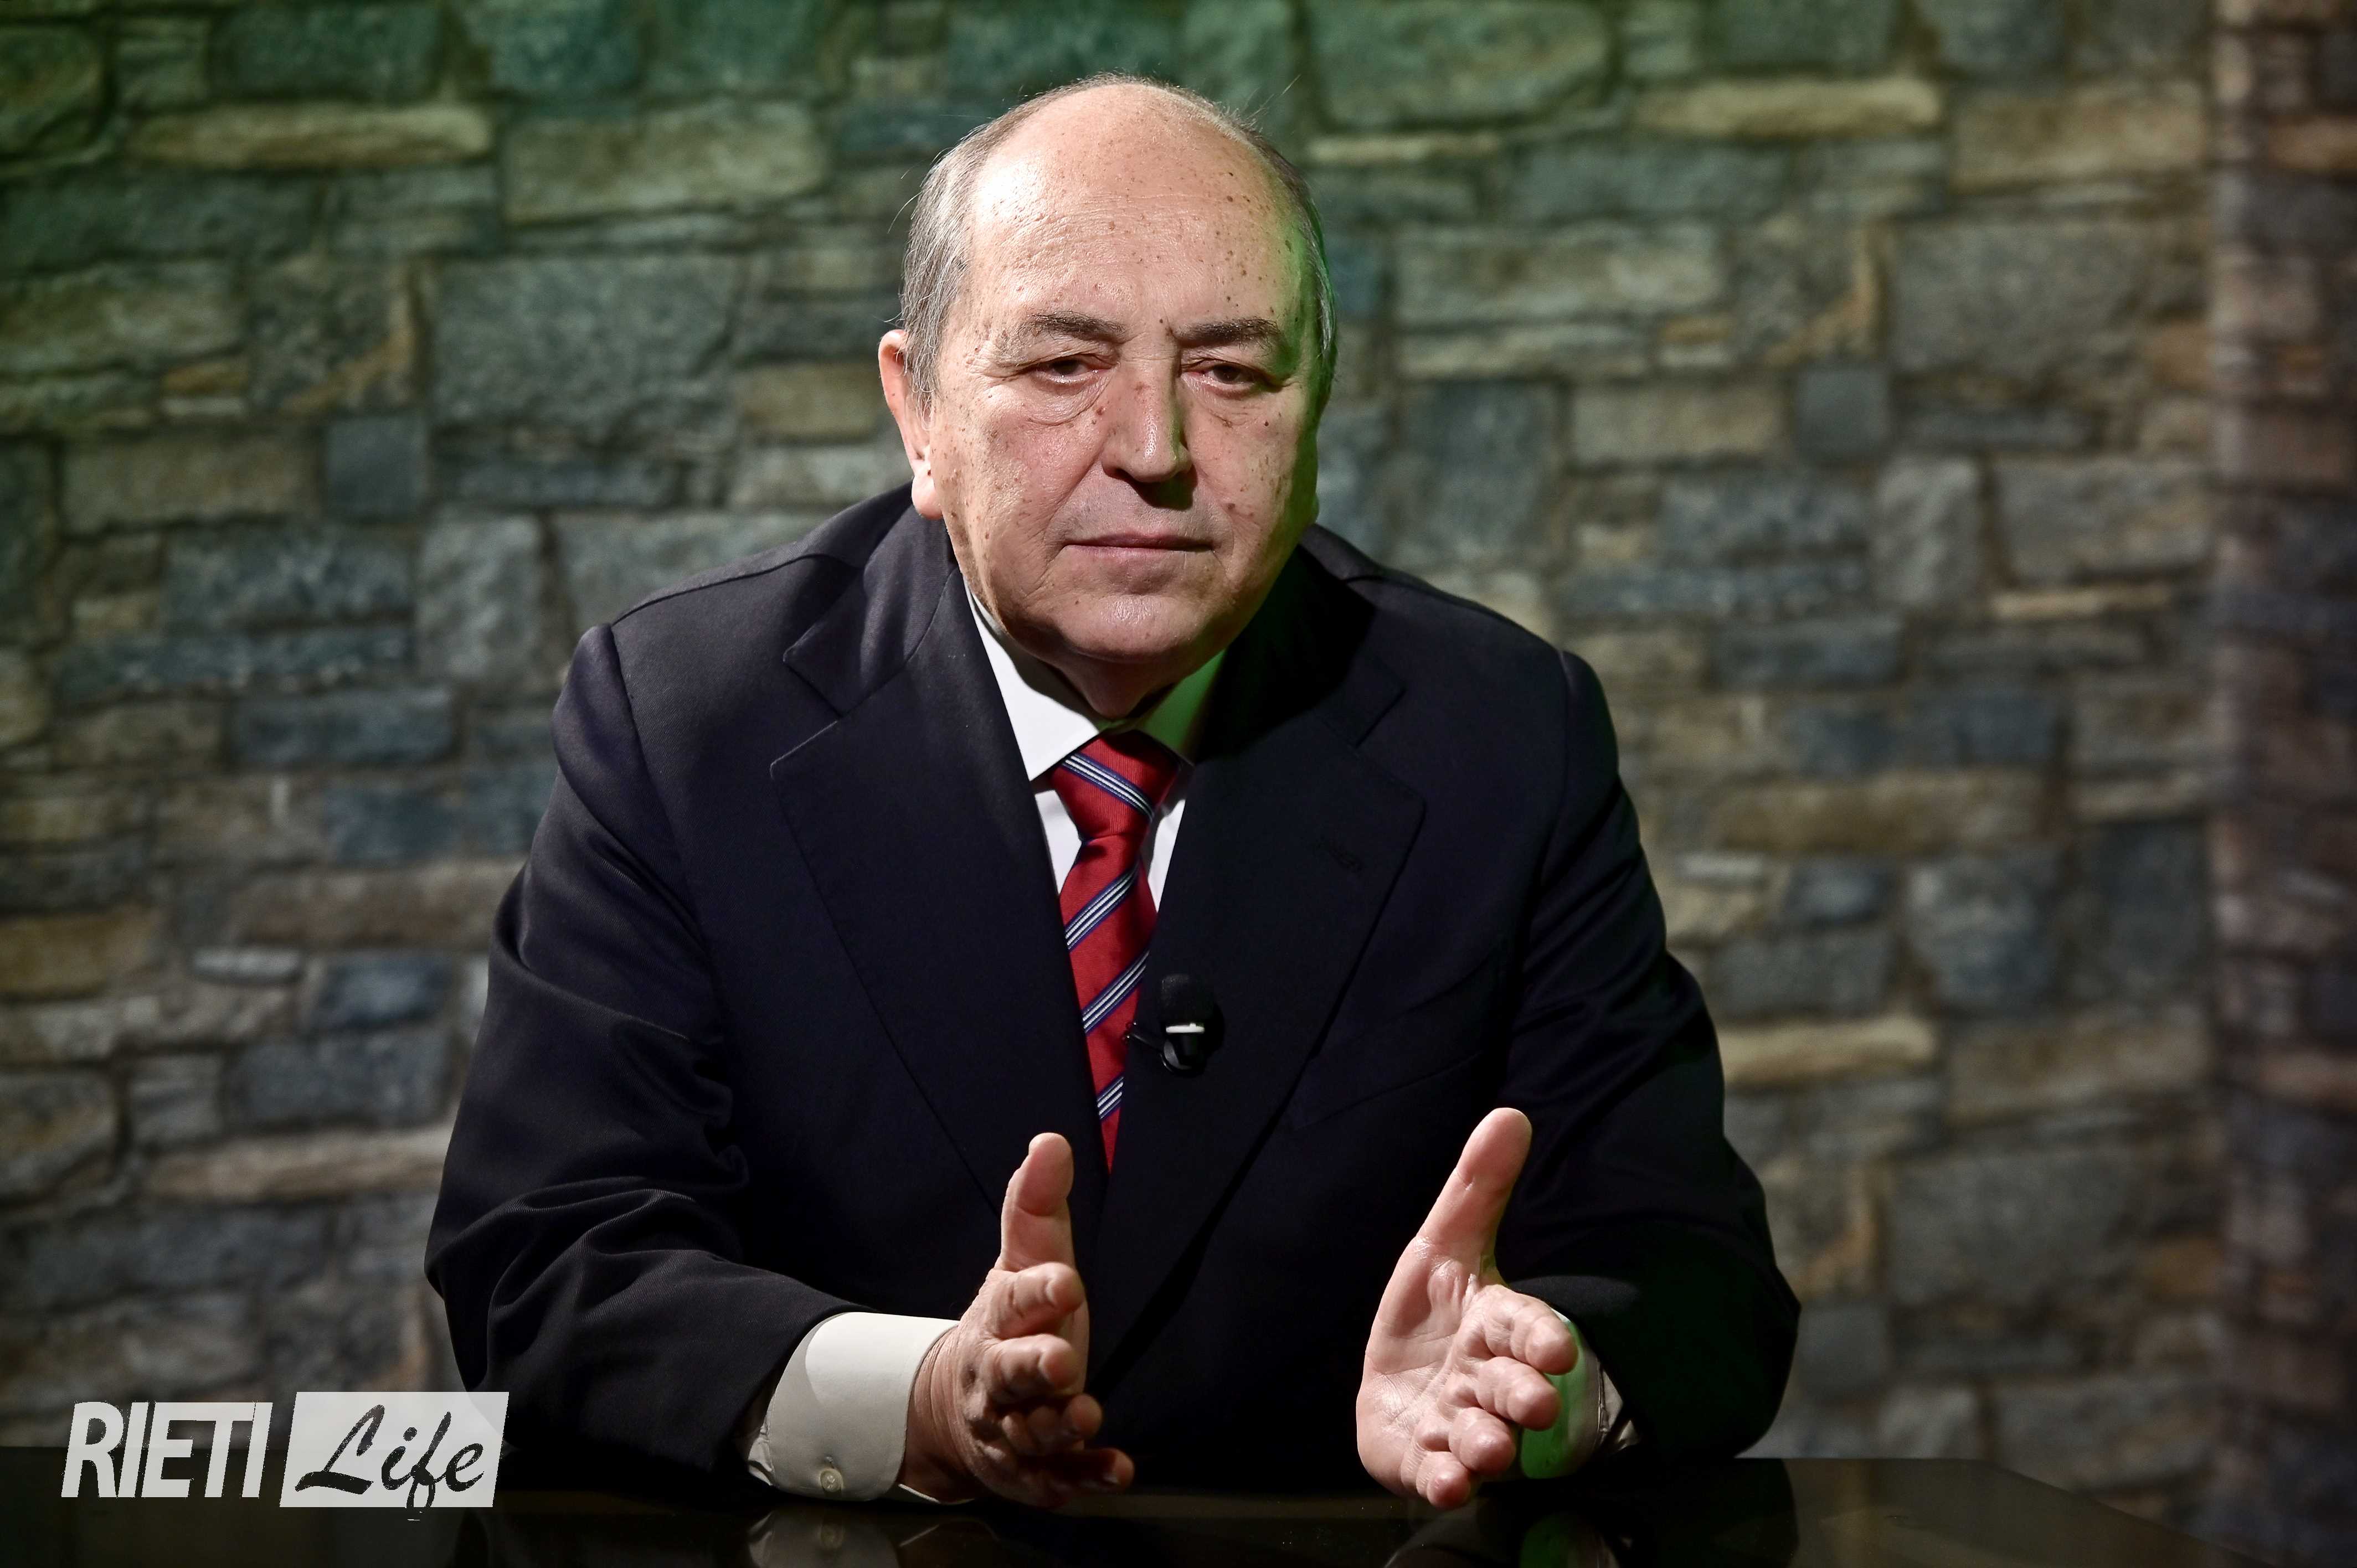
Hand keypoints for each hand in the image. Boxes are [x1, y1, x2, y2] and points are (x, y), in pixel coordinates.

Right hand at [896, 1132, 1133, 1506]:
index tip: (1064, 1280)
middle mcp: (998, 1375)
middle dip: (1033, 1366)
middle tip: (1061, 1360)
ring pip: (1030, 1429)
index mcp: (999, 1319)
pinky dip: (1083, 1476)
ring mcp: (1011, 1426)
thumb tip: (1051, 1142)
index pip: (1014, 1299)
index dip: (1037, 1292)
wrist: (957, 1405)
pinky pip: (1056, 1477)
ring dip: (1058, 1425)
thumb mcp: (1022, 1261)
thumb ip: (1036, 1205)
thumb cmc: (1009, 1324)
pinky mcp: (1031, 1469)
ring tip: (1087, 1416)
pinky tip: (1116, 1472)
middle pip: (1011, 1371)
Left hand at [1357, 1107, 1579, 1508]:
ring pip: (1482, 1438)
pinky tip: (1445, 1481)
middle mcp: (1484, 1383)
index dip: (1541, 1338)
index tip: (1558, 1349)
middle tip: (1536, 1404)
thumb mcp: (1445, 1246)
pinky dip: (1444, 1480)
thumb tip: (1510, 1112)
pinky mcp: (1425, 1462)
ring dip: (1487, 1444)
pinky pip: (1438, 1475)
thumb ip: (1477, 1188)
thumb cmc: (1433, 1316)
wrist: (1397, 1386)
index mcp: (1495, 1328)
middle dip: (1524, 1396)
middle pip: (1512, 1390)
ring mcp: (1458, 1427)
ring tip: (1489, 1448)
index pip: (1526, 1329)